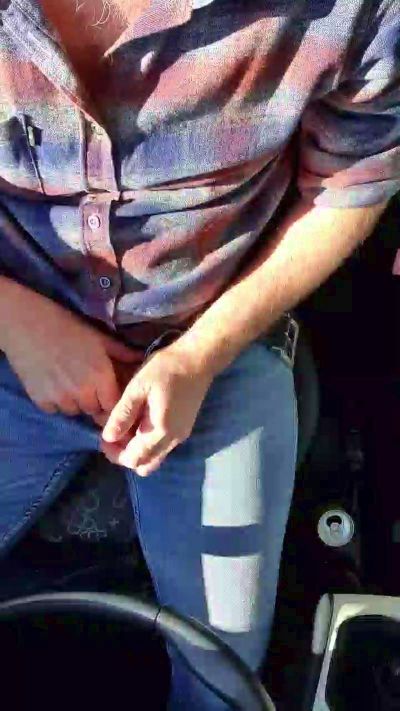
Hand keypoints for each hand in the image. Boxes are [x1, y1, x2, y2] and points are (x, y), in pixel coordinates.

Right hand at [3, 287, 143, 418]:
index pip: (114, 406)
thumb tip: (143, 359)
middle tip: (88, 383)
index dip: (113, 402)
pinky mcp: (41, 401)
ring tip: (69, 380)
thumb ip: (122, 353)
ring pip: (75, 411)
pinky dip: (56, 401)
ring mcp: (61, 399)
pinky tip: (53, 382)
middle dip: (95, 401)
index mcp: (101, 377)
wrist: (27, 324)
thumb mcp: (99, 338)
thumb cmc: (67, 327)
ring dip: (76, 402)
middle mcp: (83, 393)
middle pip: (95, 410)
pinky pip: (55, 409)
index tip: (109, 394)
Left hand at [101, 345, 213, 475]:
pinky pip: (162, 447)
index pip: (134, 459)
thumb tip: (108, 437)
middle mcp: (173, 440)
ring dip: (137, 450)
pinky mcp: (184, 429)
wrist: (198, 359)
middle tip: (113, 437)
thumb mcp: (138, 387)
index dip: (115, 453)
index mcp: (161, 431)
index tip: (104, 438)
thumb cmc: (166, 368)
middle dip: (126, 456)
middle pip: (145, 465)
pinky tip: (140, 423)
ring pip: (154, 457)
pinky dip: (148, 443)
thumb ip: (123, 413)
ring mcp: (180, 436)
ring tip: (125, 429)